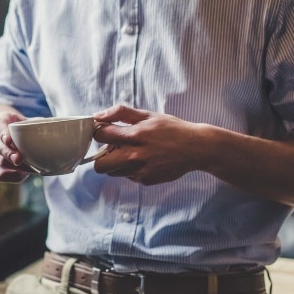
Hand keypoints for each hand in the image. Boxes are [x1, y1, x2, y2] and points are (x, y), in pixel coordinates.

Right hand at [0, 111, 31, 182]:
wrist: (7, 135)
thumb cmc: (21, 128)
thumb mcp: (27, 121)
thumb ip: (37, 125)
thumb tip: (55, 130)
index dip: (2, 133)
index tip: (9, 140)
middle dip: (7, 153)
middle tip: (18, 159)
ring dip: (11, 166)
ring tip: (26, 169)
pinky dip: (11, 176)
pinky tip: (22, 175)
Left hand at [91, 104, 205, 185]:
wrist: (195, 148)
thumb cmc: (171, 129)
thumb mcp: (148, 115)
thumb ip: (121, 113)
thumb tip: (98, 116)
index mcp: (135, 135)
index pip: (101, 135)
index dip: (99, 132)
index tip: (105, 131)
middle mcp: (136, 155)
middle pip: (100, 165)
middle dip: (101, 156)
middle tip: (113, 148)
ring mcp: (141, 170)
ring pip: (113, 172)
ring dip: (116, 163)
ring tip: (130, 153)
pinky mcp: (147, 180)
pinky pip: (128, 176)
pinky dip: (130, 169)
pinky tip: (143, 160)